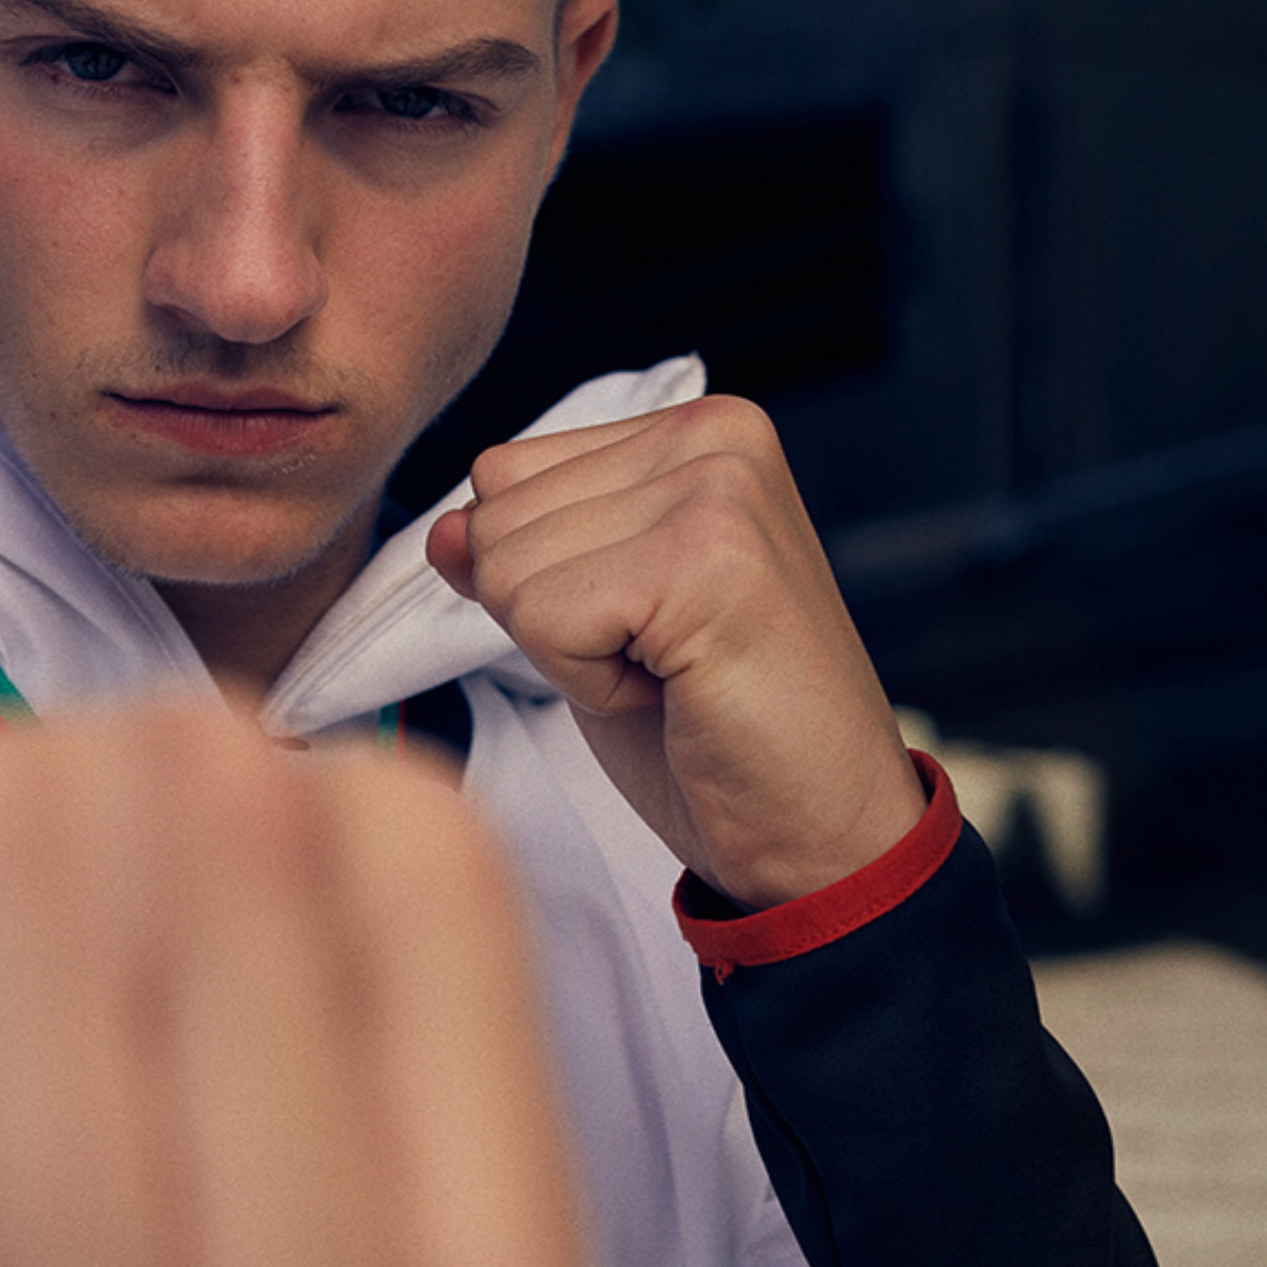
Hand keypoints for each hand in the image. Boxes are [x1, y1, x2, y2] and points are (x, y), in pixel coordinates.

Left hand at [426, 395, 923, 909]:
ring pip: (507, 565)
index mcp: (694, 431)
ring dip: (571, 652)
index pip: (503, 474)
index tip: (646, 627)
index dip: (544, 579)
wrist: (822, 835)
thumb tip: (443, 530)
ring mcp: (716, 490)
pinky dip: (587, 684)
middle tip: (663, 661)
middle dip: (552, 616)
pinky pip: (541, 615)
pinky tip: (675, 692)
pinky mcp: (706, 559)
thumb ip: (522, 556)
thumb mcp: (595, 623)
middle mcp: (712, 437)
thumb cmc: (718, 733)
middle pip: (495, 515)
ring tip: (673, 674)